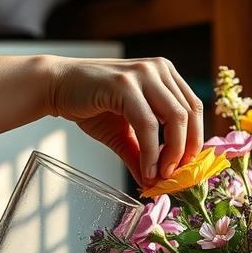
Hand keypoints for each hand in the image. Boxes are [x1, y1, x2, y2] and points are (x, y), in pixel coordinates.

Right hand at [44, 56, 203, 185]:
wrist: (56, 87)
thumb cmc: (90, 106)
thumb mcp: (123, 133)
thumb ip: (142, 153)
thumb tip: (155, 184)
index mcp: (165, 74)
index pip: (193, 109)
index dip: (195, 141)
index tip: (185, 169)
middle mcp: (159, 69)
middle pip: (189, 114)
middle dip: (186, 151)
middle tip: (174, 178)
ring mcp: (143, 74)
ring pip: (175, 118)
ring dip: (172, 154)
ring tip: (160, 176)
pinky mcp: (125, 85)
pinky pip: (148, 125)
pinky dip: (151, 152)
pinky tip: (146, 171)